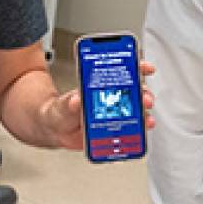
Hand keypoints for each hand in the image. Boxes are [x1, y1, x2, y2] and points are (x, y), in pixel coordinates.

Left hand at [39, 60, 157, 150]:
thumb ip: (69, 103)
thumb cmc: (60, 111)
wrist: (56, 131)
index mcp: (100, 86)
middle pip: (134, 93)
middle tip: (146, 99)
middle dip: (144, 95)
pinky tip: (139, 136)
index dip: (136, 68)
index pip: (122, 72)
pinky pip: (129, 132)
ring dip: (144, 116)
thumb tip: (76, 99)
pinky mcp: (114, 131)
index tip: (146, 68)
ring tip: (146, 120)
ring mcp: (114, 115)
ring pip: (135, 112)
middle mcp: (110, 99)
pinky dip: (136, 134)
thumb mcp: (62, 104)